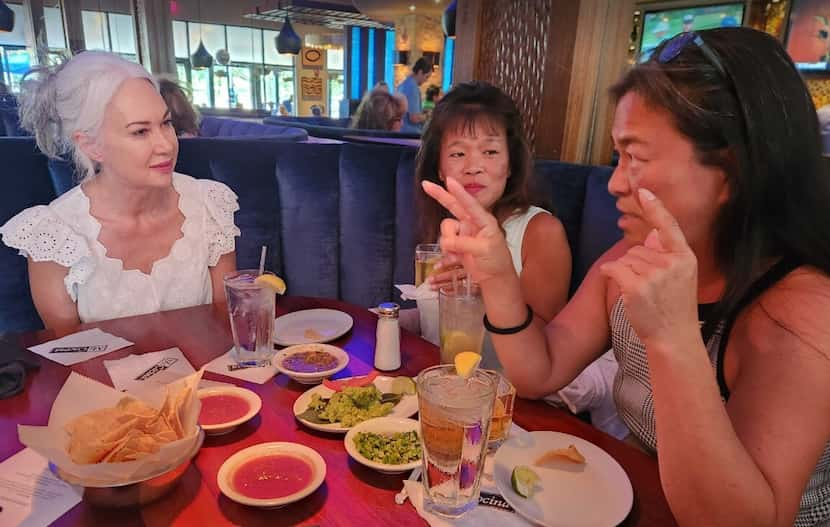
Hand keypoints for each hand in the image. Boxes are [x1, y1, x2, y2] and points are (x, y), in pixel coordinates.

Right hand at [421, 178, 515, 284]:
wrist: (495, 278)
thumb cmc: (497, 261)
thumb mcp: (484, 250)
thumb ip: (464, 244)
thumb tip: (447, 242)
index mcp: (484, 221)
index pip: (470, 204)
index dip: (459, 192)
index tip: (449, 180)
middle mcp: (472, 224)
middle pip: (453, 206)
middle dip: (439, 195)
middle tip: (425, 185)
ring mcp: (463, 234)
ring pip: (445, 231)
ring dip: (447, 244)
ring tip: (457, 257)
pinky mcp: (457, 245)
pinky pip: (444, 244)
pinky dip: (446, 253)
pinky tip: (452, 260)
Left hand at [599, 188, 699, 349]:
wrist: (674, 338)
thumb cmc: (674, 309)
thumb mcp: (681, 277)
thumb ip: (667, 255)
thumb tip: (653, 233)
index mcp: (685, 257)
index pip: (669, 226)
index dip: (655, 208)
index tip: (643, 191)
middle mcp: (672, 262)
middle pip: (638, 248)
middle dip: (636, 264)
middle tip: (650, 289)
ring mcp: (655, 274)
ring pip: (625, 259)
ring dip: (626, 273)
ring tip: (642, 294)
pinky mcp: (637, 286)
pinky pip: (614, 268)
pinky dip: (609, 273)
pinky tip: (617, 284)